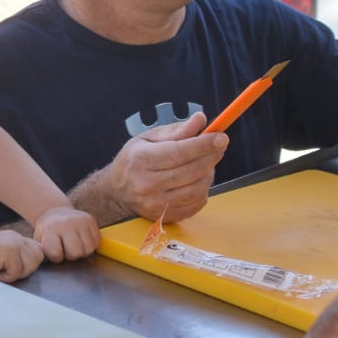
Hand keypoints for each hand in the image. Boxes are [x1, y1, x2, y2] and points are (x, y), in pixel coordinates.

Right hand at [0, 230, 45, 281]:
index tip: (14, 269)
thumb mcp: (0, 255)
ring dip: (15, 274)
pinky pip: (16, 272)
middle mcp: (17, 237)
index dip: (30, 263)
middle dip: (25, 270)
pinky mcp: (9, 250)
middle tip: (6, 272)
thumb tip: (33, 267)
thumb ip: (16, 257)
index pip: (38, 250)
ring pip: (30, 266)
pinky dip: (5, 278)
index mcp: (15, 237)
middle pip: (38, 258)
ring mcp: (13, 242)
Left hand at [32, 205, 99, 261]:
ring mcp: (80, 220)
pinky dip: (91, 245)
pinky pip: (97, 242)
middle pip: (76, 253)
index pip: (56, 254)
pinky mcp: (90, 220)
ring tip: (75, 245)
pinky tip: (83, 240)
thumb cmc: (48, 231)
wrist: (56, 212)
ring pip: (89, 249)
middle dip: (71, 256)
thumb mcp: (39, 239)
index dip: (56, 257)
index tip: (55, 251)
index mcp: (49, 229)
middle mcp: (65, 223)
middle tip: (67, 249)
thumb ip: (42, 251)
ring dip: (83, 251)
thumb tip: (46, 261)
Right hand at [105, 111, 224, 221]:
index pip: (179, 153)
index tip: (221, 137)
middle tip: (219, 146)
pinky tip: (196, 180)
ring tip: (204, 164)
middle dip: (212, 156)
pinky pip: (196, 204)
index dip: (204, 145)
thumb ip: (176, 130)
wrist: (115, 192)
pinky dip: (203, 190)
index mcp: (141, 160)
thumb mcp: (148, 139)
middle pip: (192, 171)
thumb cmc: (133, 161)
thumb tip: (201, 120)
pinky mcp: (165, 217)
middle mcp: (147, 184)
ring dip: (209, 173)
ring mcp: (156, 204)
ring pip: (198, 189)